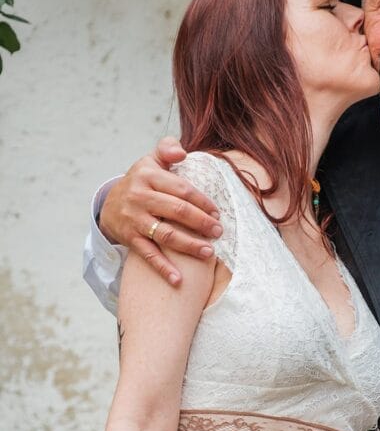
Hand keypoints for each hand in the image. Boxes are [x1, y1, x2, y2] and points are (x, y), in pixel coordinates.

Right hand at [99, 137, 223, 284]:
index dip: (203, 201)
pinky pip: (148, 254)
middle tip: (219, 231)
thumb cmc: (141, 182)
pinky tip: (178, 280)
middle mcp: (139, 197)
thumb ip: (167, 150)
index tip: (217, 212)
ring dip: (189, 245)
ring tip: (208, 253)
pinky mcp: (129, 238)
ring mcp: (134, 219)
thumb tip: (182, 154)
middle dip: (201, 222)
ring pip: (165, 234)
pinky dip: (163, 268)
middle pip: (177, 211)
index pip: (182, 189)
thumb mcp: (150, 160)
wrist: (109, 205)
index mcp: (148, 176)